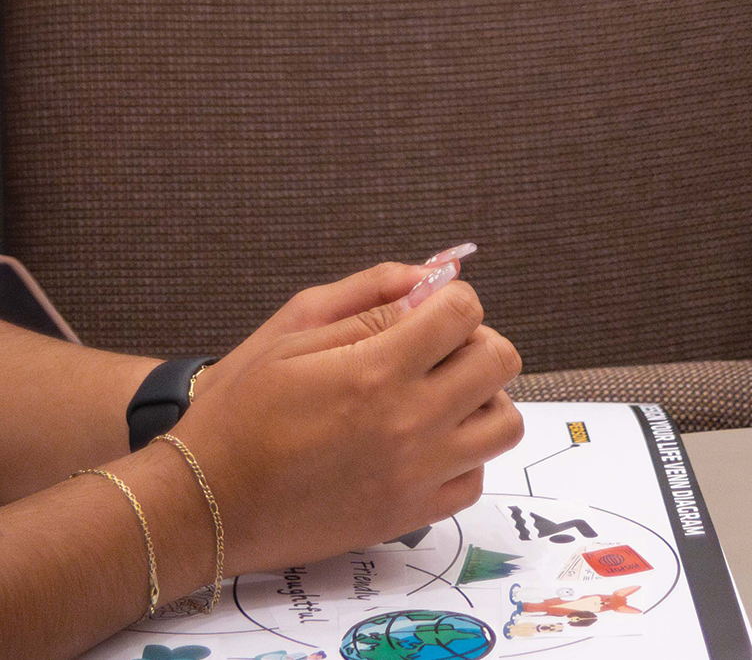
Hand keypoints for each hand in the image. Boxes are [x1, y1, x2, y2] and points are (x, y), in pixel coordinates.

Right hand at [175, 267, 522, 571]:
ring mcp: (413, 475)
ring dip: (482, 400)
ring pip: (503, 423)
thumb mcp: (291, 337)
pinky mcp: (405, 516)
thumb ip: (368, 304)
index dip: (451, 302)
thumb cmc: (236, 413)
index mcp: (378, 371)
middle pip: (499, 361)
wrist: (199, 505)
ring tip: (441, 398)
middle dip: (476, 343)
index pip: (466, 313)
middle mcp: (409, 423)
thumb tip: (432, 283)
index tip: (427, 313)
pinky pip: (475, 479)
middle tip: (437, 352)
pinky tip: (429, 444)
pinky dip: (464, 456)